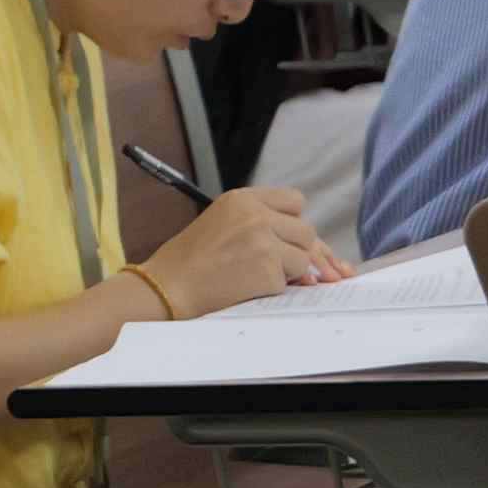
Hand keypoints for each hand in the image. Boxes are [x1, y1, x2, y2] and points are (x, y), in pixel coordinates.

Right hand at [136, 183, 346, 321]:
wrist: (166, 287)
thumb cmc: (189, 261)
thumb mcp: (222, 223)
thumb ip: (262, 224)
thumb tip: (321, 252)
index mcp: (242, 199)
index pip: (294, 201)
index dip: (292, 222)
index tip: (286, 238)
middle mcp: (256, 215)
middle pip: (306, 231)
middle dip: (298, 251)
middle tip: (276, 266)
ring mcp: (264, 242)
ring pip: (304, 258)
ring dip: (288, 272)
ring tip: (253, 275)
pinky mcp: (267, 269)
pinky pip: (290, 282)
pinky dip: (274, 289)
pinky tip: (247, 287)